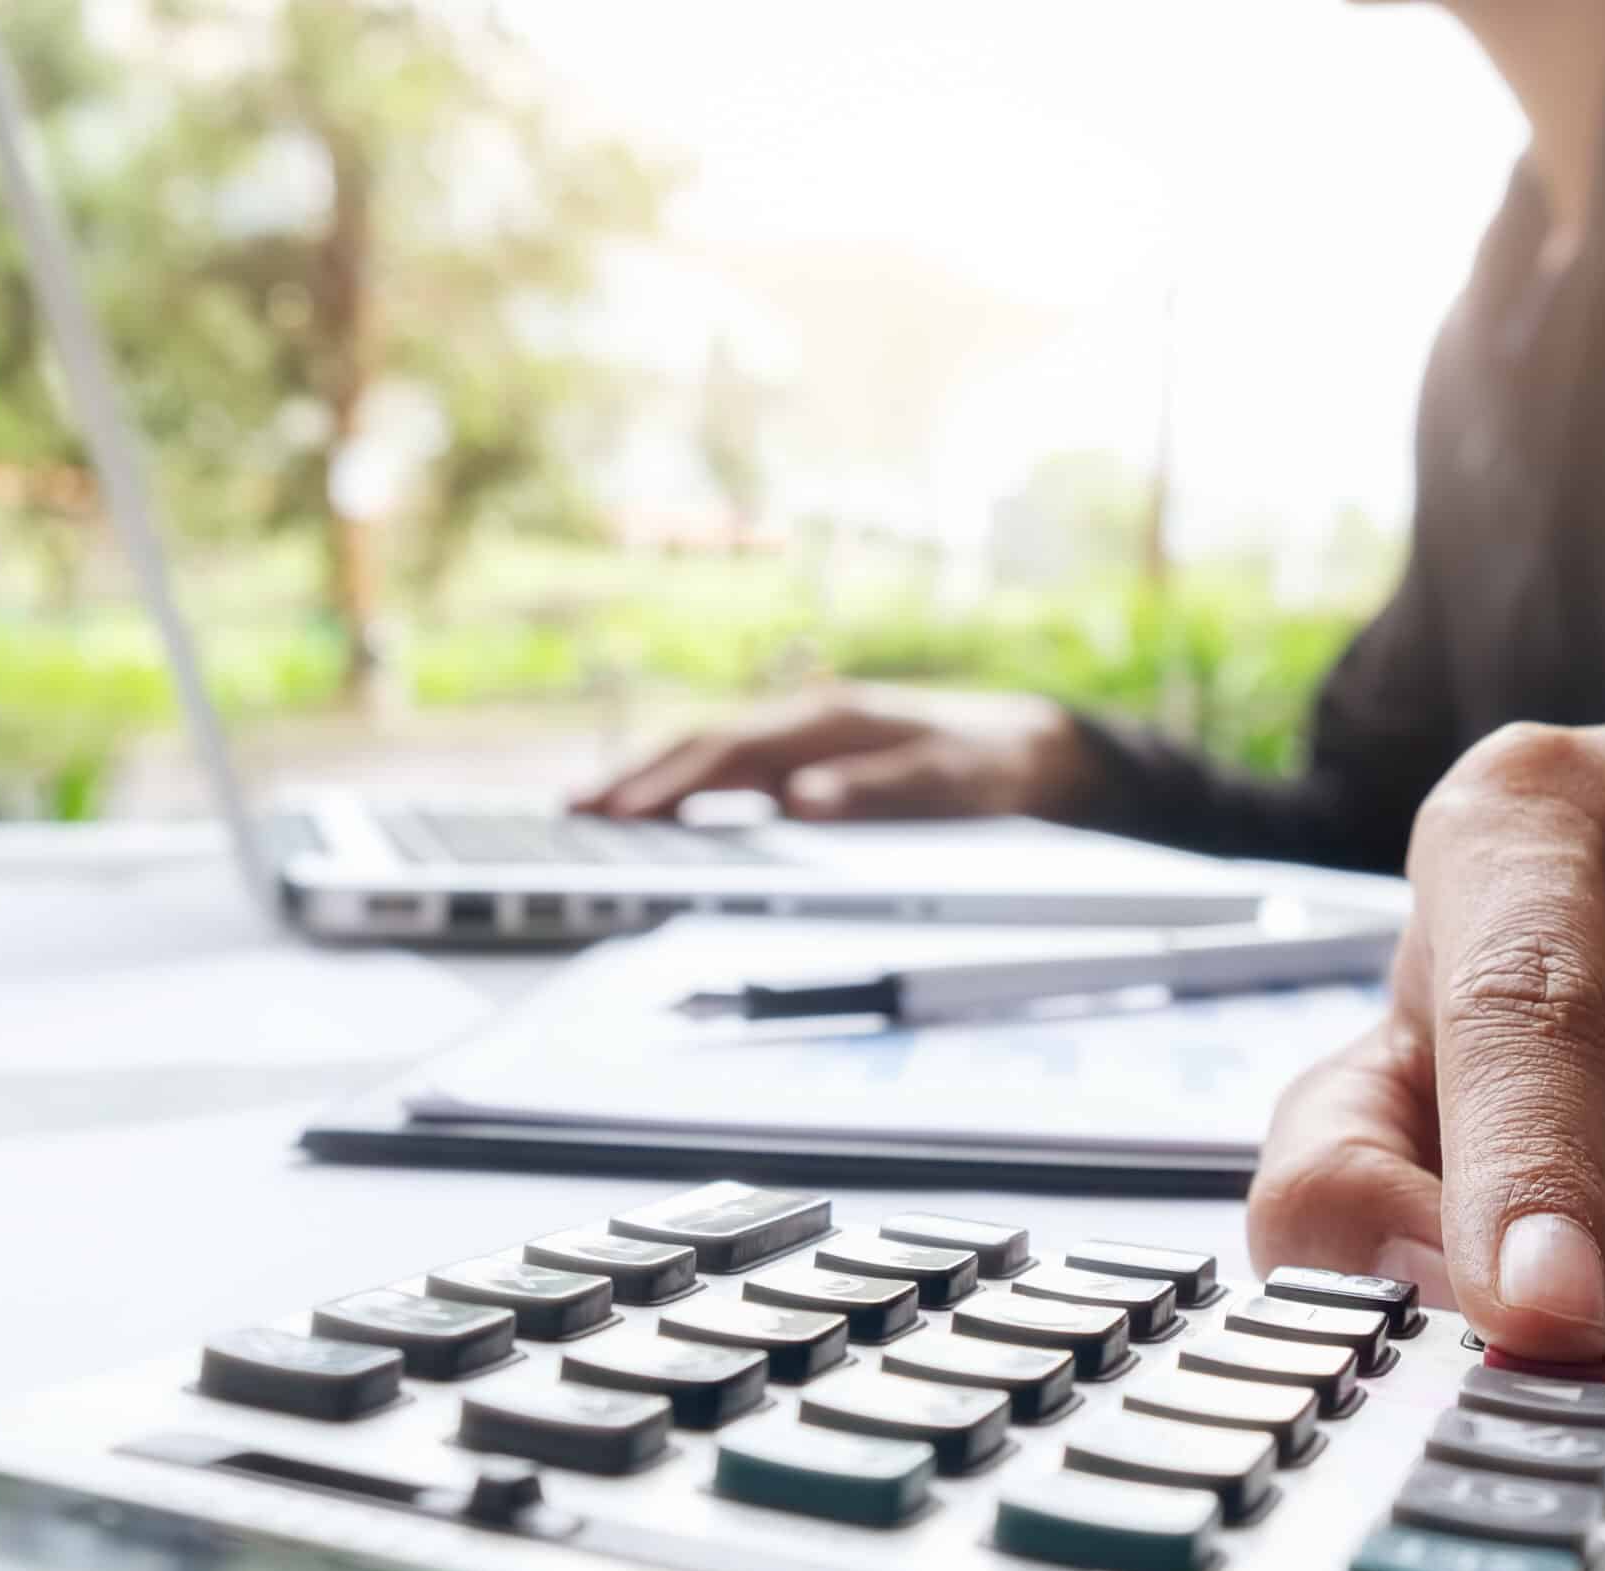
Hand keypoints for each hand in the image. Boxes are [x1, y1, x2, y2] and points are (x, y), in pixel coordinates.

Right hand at [570, 682, 1104, 822]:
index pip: (731, 753)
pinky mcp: (807, 760)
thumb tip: (802, 802)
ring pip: (708, 755)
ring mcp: (803, 740)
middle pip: (702, 746)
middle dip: (633, 779)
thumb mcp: (950, 784)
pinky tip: (650, 813)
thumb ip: (880, 792)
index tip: (618, 814)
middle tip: (569, 815)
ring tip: (584, 813)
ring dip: (647, 781)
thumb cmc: (992, 766)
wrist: (1035, 749)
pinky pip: (729, 771)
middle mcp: (807, 722)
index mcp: (831, 722)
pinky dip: (681, 788)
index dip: (670, 784)